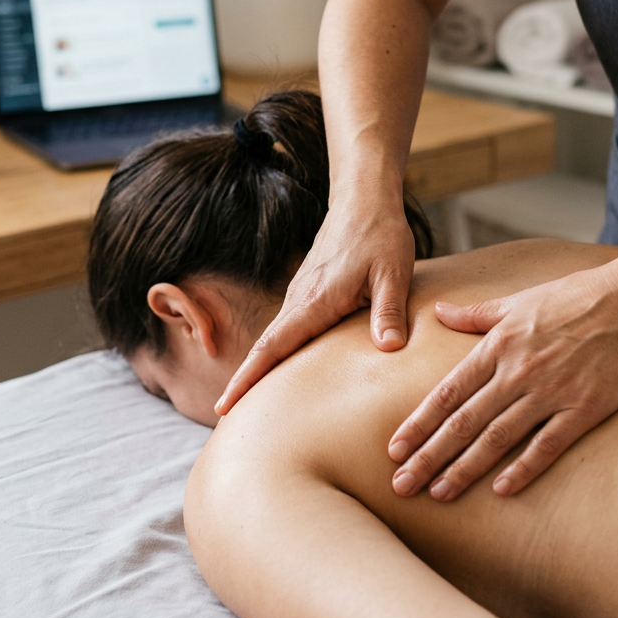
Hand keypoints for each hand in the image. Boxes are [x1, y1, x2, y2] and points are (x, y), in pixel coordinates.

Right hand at [216, 191, 415, 414]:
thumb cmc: (379, 235)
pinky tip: (283, 368)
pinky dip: (276, 351)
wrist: (364, 199)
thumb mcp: (392, 274)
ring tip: (249, 402)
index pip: (271, 348)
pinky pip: (288, 328)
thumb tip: (389, 348)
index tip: (224, 406)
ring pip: (275, 339)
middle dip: (244, 383)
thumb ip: (389, 312)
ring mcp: (301, 295)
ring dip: (260, 368)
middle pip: (264, 350)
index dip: (248, 379)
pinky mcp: (309, 292)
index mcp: (314, 301)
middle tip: (226, 418)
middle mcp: (299, 300)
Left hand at [388, 245, 617, 500]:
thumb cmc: (575, 297)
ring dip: (465, 469)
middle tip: (402, 484)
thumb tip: (438, 312)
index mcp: (497, 346)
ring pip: (497, 438)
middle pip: (463, 422)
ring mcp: (550, 393)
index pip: (447, 393)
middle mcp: (517, 372)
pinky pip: (547, 445)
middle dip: (429, 456)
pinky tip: (500, 490)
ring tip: (439, 493)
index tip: (394, 449)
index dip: (418, 424)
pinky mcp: (584, 409)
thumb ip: (474, 314)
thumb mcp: (516, 301)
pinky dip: (523, 468)